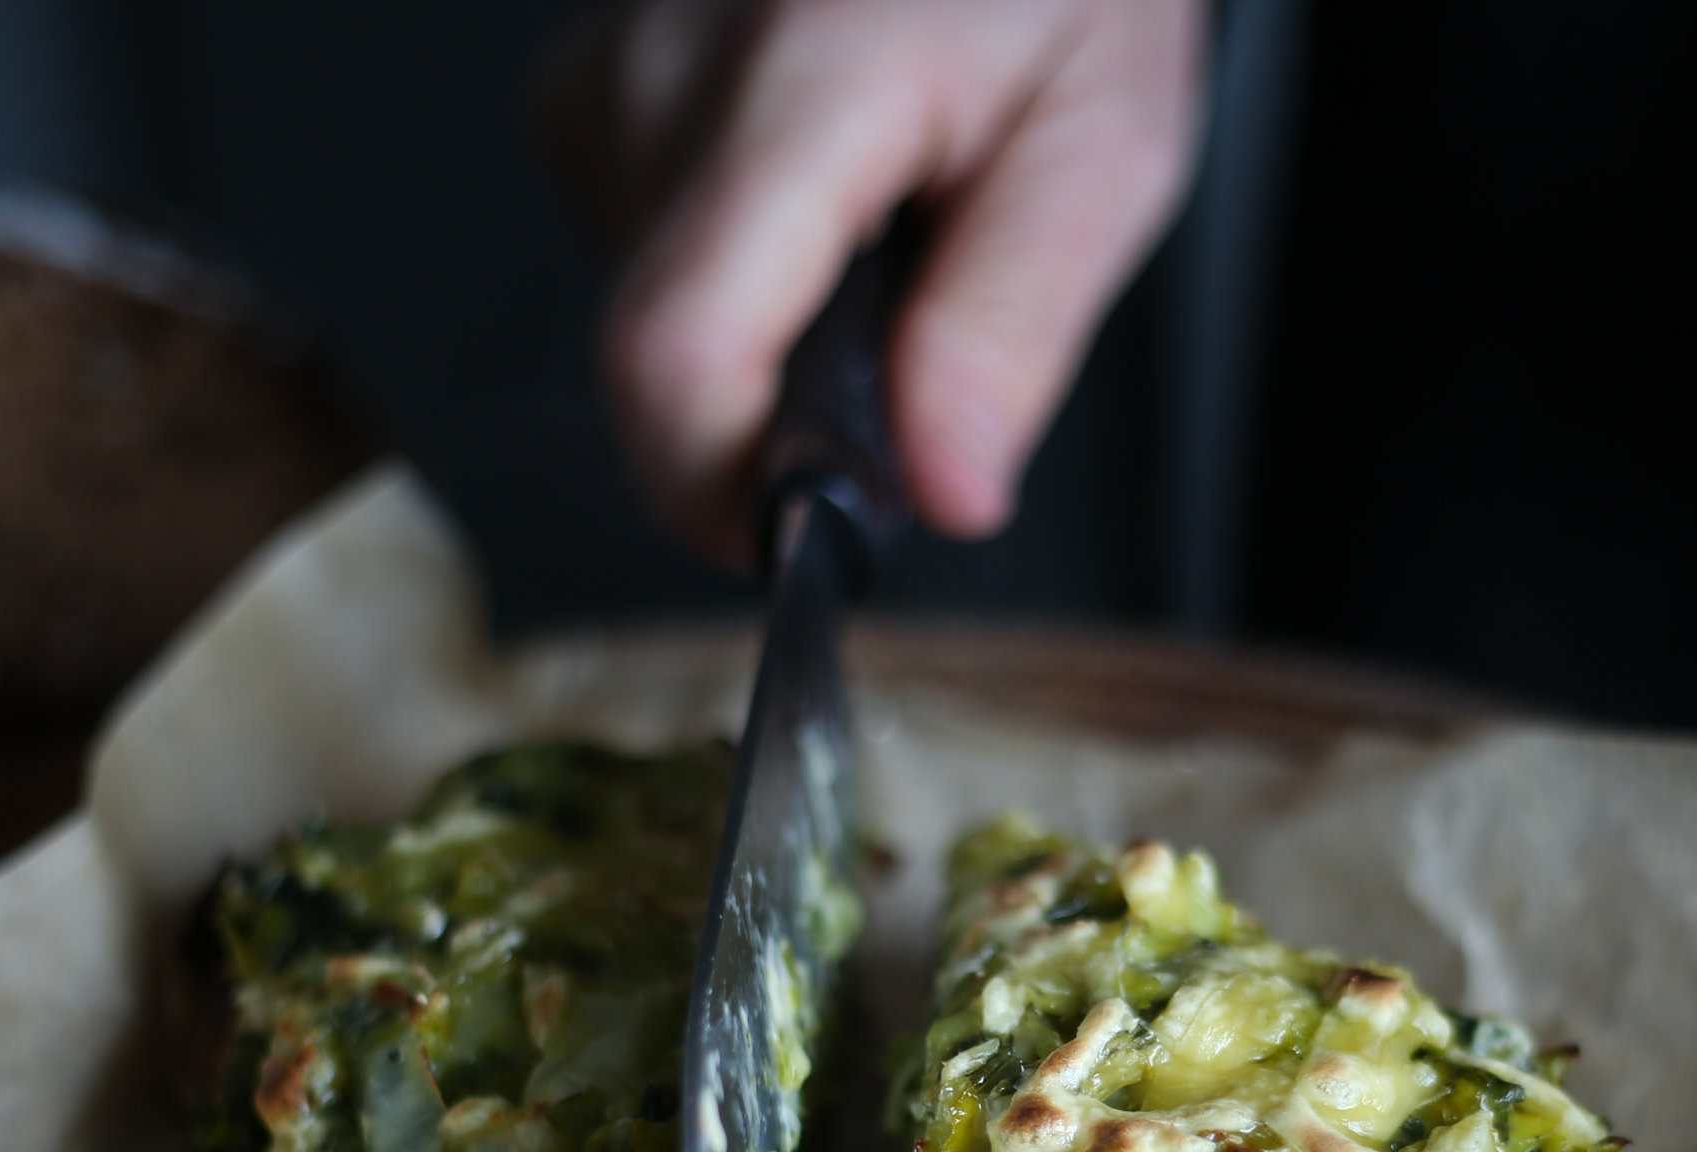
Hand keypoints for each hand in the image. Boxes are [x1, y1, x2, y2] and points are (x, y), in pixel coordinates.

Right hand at [537, 0, 1206, 566]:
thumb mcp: (1105, 145)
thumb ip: (1015, 328)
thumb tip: (945, 494)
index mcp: (806, 80)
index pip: (678, 356)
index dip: (723, 495)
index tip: (805, 534)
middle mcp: (667, 72)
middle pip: (661, 372)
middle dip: (776, 422)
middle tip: (902, 345)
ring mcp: (613, 77)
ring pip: (656, 328)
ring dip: (768, 344)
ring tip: (872, 240)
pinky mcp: (592, 96)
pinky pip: (640, 265)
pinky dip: (734, 282)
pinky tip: (813, 211)